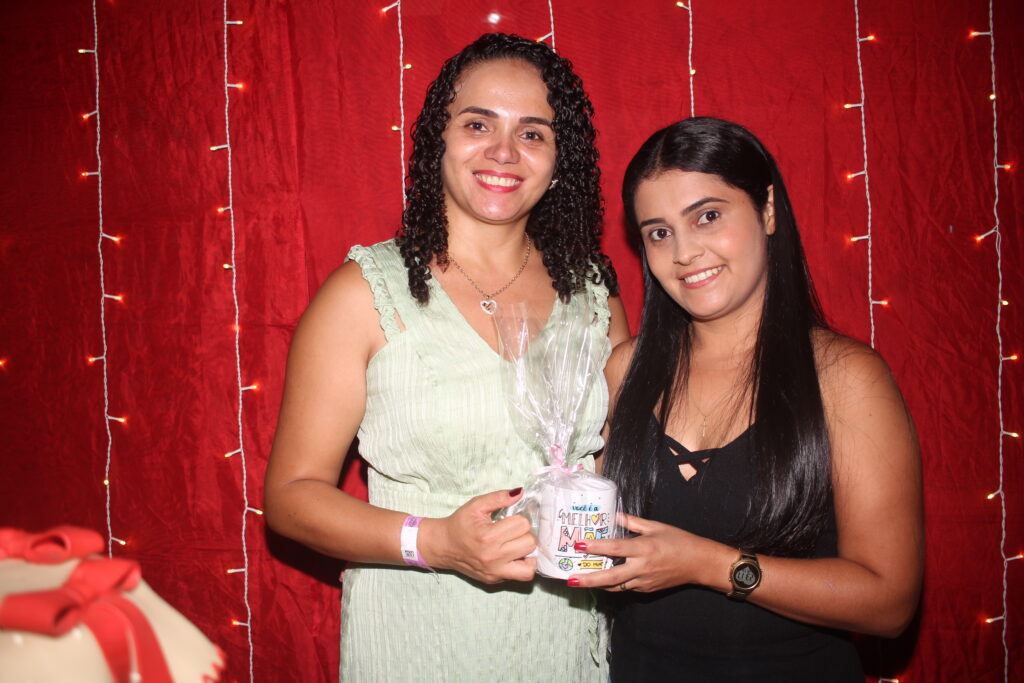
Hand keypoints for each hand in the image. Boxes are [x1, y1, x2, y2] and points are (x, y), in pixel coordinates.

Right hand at [419, 488, 536, 583]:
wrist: (443, 546)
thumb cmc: (460, 524)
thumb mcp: (476, 505)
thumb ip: (499, 497)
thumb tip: (520, 492)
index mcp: (488, 536)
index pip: (522, 525)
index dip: (519, 519)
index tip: (510, 520)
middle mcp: (493, 557)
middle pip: (529, 543)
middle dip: (524, 534)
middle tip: (513, 532)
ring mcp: (495, 572)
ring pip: (531, 565)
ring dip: (528, 552)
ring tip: (518, 545)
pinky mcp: (495, 580)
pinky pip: (523, 576)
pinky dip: (524, 565)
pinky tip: (515, 556)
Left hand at [567, 513, 716, 592]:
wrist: (699, 563)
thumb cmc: (679, 541)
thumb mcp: (656, 526)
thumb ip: (632, 522)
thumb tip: (614, 515)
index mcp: (644, 548)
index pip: (614, 548)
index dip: (595, 547)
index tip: (579, 544)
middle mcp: (642, 567)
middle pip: (610, 577)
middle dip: (589, 580)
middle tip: (571, 580)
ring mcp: (644, 581)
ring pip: (616, 586)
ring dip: (598, 584)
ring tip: (580, 581)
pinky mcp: (647, 590)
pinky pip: (626, 587)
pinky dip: (613, 584)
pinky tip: (603, 579)